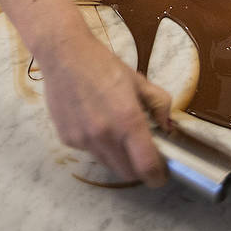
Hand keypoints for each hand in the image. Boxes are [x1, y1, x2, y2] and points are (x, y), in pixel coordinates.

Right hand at [38, 30, 172, 186]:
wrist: (64, 55)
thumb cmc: (103, 65)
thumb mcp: (138, 81)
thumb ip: (159, 105)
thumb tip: (167, 127)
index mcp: (128, 120)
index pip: (146, 166)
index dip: (157, 176)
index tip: (161, 174)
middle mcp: (105, 136)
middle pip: (127, 173)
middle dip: (139, 169)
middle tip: (142, 153)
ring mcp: (83, 140)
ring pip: (108, 164)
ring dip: (118, 157)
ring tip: (116, 132)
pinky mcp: (67, 139)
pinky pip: (89, 152)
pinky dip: (98, 145)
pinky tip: (94, 121)